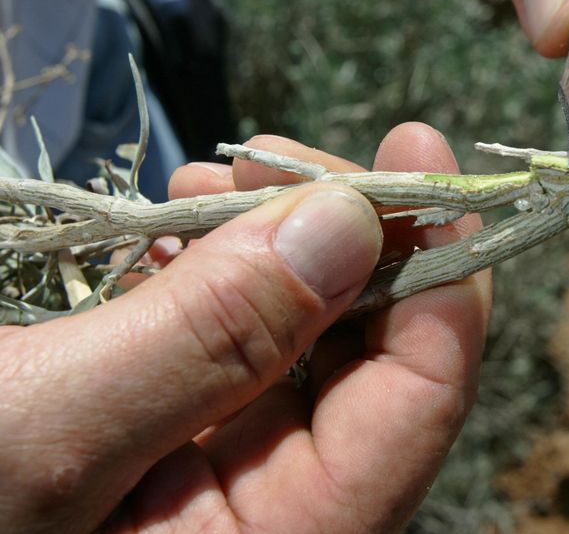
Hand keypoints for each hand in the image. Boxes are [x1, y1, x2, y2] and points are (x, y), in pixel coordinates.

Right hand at [0, 123, 489, 533]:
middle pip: (372, 357)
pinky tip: (174, 229)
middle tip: (275, 158)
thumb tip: (349, 224)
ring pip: (305, 341)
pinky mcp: (174, 444)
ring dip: (273, 246)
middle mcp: (274, 517)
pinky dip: (217, 276)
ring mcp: (223, 478)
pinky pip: (235, 347)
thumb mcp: (44, 430)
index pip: (420, 402)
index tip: (419, 154)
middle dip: (341, 241)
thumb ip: (209, 339)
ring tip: (207, 183)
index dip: (440, 270)